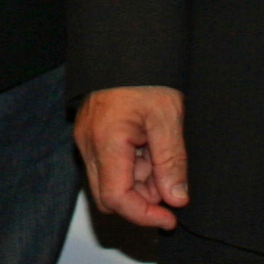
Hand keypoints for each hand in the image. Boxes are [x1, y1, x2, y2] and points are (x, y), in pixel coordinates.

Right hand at [74, 86, 188, 230]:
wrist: (126, 45)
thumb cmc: (145, 75)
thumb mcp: (168, 118)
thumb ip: (171, 162)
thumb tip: (176, 199)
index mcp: (106, 142)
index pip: (117, 198)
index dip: (144, 215)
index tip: (171, 218)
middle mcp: (89, 145)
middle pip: (109, 197)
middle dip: (142, 201)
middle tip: (171, 189)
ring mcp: (88, 140)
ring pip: (110, 183)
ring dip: (139, 184)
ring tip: (163, 160)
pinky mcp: (92, 135)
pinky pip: (109, 165)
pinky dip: (132, 169)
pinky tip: (151, 151)